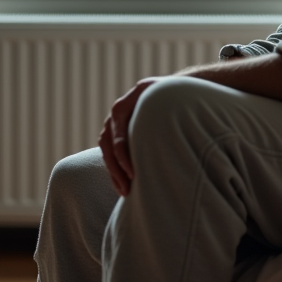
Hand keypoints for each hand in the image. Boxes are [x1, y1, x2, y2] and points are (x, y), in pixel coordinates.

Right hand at [98, 77, 158, 196]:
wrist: (164, 90)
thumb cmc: (170, 95)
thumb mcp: (166, 98)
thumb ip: (165, 111)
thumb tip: (175, 130)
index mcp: (125, 105)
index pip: (118, 134)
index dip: (123, 156)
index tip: (133, 174)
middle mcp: (114, 114)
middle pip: (108, 145)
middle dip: (116, 169)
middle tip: (128, 188)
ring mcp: (112, 124)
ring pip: (106, 151)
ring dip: (113, 172)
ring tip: (124, 191)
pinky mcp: (114, 134)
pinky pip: (108, 153)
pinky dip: (114, 169)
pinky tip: (122, 185)